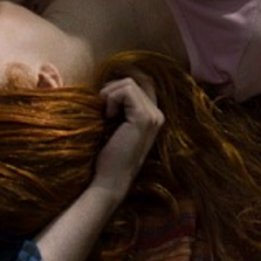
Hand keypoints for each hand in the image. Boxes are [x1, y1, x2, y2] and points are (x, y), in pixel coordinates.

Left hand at [90, 75, 163, 201]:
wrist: (111, 179)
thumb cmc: (109, 155)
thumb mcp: (115, 125)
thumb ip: (120, 106)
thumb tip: (108, 85)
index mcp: (153, 116)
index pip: (141, 84)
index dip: (120, 85)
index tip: (105, 100)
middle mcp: (158, 114)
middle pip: (132, 81)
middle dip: (111, 91)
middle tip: (103, 111)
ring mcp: (154, 116)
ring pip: (129, 83)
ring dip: (110, 95)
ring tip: (105, 115)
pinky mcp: (144, 118)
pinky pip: (126, 91)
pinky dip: (111, 99)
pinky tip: (108, 117)